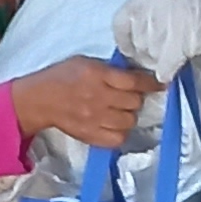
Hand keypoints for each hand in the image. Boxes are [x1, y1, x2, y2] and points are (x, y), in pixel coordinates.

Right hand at [7, 54, 157, 149]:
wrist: (40, 99)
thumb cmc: (62, 77)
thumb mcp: (85, 62)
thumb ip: (110, 70)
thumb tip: (135, 76)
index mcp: (97, 75)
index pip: (134, 82)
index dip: (151, 83)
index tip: (160, 84)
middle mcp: (98, 97)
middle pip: (134, 102)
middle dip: (136, 99)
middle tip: (129, 97)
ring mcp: (94, 119)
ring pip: (129, 121)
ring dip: (129, 115)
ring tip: (120, 111)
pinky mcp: (90, 135)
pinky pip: (118, 139)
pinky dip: (121, 132)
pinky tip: (115, 125)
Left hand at [115, 0, 200, 78]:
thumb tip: (153, 18)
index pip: (122, 22)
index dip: (125, 39)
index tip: (132, 46)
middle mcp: (154, 9)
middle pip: (138, 41)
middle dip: (144, 52)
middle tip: (156, 56)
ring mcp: (169, 26)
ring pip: (151, 55)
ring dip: (158, 61)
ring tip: (169, 60)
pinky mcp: (185, 42)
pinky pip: (166, 65)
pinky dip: (167, 72)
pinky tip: (171, 72)